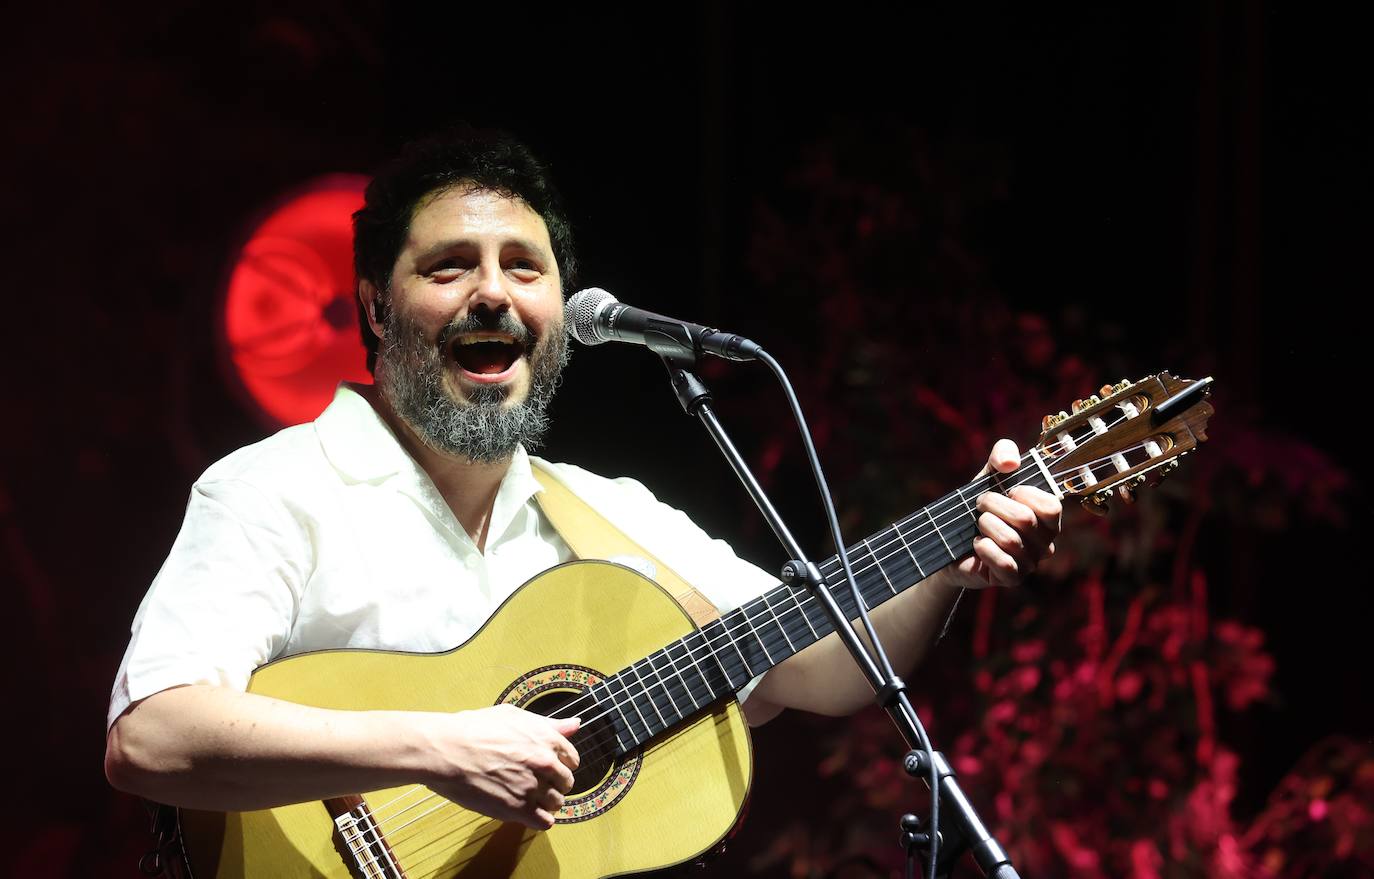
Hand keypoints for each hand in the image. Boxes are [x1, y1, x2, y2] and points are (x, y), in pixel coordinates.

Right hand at [421, 703, 580, 829]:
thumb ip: (548, 724)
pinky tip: (525, 812)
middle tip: (533, 782)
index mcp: (546, 738)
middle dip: (553, 783)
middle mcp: (545, 762)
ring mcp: (533, 786)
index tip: (546, 768)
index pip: (572, 759)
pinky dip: (538, 819)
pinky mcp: (518, 809)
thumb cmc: (473, 729)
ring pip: (557, 803)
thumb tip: (575, 725)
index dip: (559, 764)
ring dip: (545, 802)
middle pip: (566, 782)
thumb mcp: (513, 716)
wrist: (446, 750)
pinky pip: (545, 822)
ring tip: (526, 797)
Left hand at [947, 438, 1060, 589]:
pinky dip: (984, 548)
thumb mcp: (988, 476)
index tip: (1006, 490)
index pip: (1051, 505)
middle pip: (1025, 519)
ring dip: (985, 526)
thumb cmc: (978, 507)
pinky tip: (977, 544)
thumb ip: (1002, 456)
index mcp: (1047, 517)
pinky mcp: (1012, 579)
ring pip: (1011, 540)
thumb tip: (1010, 462)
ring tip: (977, 524)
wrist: (950, 541)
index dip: (1023, 493)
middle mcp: (1045, 541)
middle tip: (980, 505)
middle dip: (993, 505)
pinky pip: (1004, 563)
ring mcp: (1030, 562)